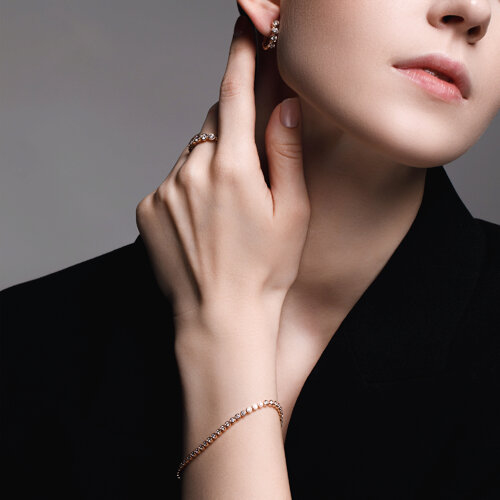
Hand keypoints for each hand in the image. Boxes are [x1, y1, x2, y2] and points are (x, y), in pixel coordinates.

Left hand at [135, 15, 309, 342]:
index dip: (242, 55)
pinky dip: (188, 188)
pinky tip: (203, 222)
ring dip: (209, 166)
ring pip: (191, 155)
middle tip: (249, 170)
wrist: (221, 317)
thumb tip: (284, 104)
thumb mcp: (294, 212)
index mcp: (233, 167)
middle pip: (213, 125)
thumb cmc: (266, 270)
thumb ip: (285, 152)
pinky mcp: (147, 208)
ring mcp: (164, 190)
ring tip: (226, 211)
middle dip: (232, 132)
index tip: (245, 28)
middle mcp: (191, 171)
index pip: (235, 92)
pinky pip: (171, 181)